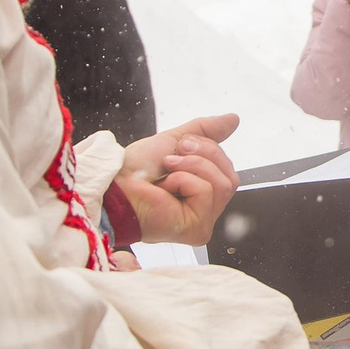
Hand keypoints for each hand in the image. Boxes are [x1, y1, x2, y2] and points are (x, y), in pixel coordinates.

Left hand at [117, 113, 240, 246]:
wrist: (116, 184)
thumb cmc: (135, 169)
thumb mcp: (174, 141)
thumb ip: (205, 131)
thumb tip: (233, 119)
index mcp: (200, 191)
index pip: (227, 169)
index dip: (209, 150)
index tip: (182, 145)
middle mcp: (204, 209)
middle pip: (231, 176)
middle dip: (204, 154)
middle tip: (174, 155)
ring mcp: (203, 221)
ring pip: (225, 184)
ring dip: (193, 166)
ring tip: (169, 168)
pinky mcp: (198, 229)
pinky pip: (208, 192)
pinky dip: (184, 180)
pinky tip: (166, 187)